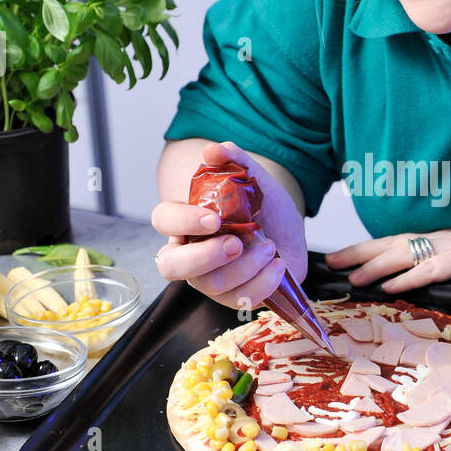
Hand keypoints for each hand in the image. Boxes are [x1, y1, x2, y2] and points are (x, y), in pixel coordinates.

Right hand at [151, 140, 307, 311]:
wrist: (287, 232)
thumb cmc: (260, 207)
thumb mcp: (252, 178)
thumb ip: (233, 160)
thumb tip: (213, 150)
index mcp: (185, 222)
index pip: (163, 220)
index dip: (182, 220)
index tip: (214, 218)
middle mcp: (190, 253)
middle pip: (170, 266)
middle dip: (203, 257)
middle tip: (236, 243)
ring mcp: (209, 279)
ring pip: (210, 285)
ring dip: (245, 267)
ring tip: (270, 247)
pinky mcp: (232, 296)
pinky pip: (238, 300)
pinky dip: (262, 283)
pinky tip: (278, 265)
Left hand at [325, 230, 450, 292]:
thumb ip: (438, 267)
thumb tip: (407, 283)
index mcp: (438, 239)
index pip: (395, 242)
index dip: (365, 248)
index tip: (338, 257)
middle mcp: (441, 238)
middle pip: (393, 243)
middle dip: (360, 252)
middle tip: (332, 262)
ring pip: (408, 254)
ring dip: (378, 265)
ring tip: (355, 276)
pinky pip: (434, 268)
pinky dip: (411, 276)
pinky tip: (392, 285)